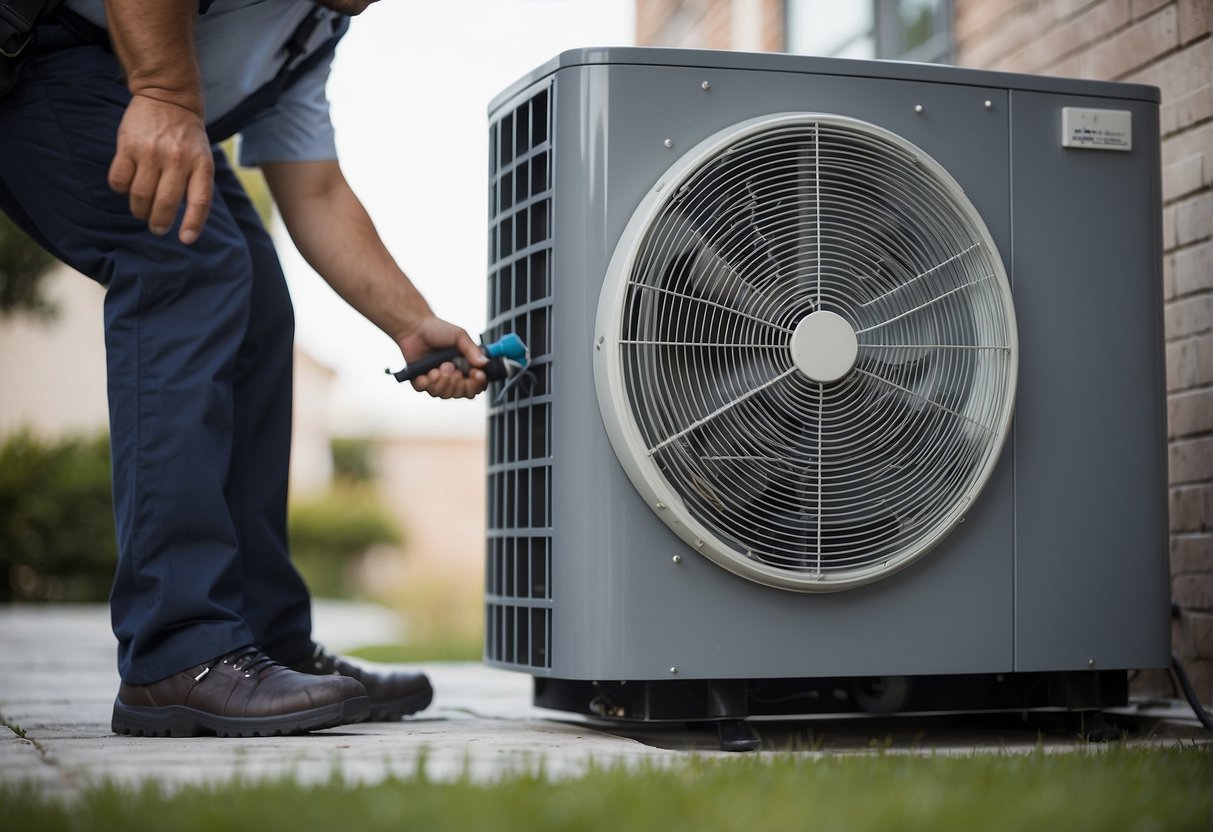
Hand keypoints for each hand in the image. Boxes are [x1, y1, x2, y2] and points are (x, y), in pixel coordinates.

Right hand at [108, 93, 213, 244]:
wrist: (167, 97)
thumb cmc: (187, 137)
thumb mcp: (202, 156)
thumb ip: (195, 183)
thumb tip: (183, 221)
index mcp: (201, 164)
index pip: (200, 201)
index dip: (193, 224)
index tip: (186, 240)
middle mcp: (178, 159)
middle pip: (166, 203)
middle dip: (159, 223)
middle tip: (157, 228)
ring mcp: (151, 152)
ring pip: (140, 196)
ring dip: (139, 211)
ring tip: (142, 212)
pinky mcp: (128, 145)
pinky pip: (118, 180)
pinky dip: (121, 190)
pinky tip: (127, 188)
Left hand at [398, 316, 488, 399]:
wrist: (415, 327)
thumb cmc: (437, 329)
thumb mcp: (460, 336)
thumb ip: (473, 351)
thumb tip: (484, 363)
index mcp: (464, 366)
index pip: (476, 385)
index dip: (477, 384)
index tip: (475, 374)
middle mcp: (452, 376)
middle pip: (461, 393)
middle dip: (456, 382)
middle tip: (450, 366)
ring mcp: (437, 380)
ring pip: (444, 394)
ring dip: (442, 381)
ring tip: (438, 366)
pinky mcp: (421, 381)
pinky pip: (426, 390)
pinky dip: (426, 383)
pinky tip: (427, 372)